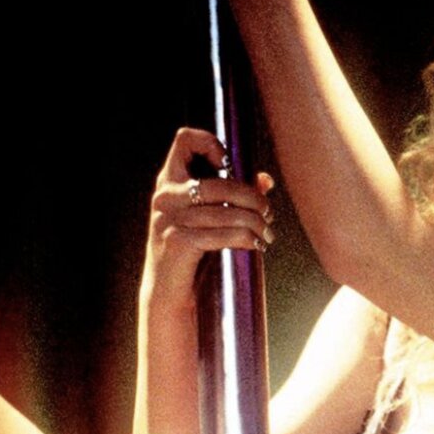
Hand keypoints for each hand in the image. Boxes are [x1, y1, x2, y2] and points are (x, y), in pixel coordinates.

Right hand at [141, 127, 274, 306]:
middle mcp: (166, 196)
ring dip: (256, 223)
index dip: (211, 143)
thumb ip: (232, 196)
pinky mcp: (180, 242)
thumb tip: (265, 180)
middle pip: (221, 182)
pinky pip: (224, 234)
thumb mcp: (207, 219)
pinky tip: (257, 245)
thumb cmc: (190, 252)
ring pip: (228, 211)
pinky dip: (247, 239)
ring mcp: (170, 219)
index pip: (184, 140)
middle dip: (253, 198)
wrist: (166, 293)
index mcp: (169, 182)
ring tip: (268, 234)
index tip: (230, 165)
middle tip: (268, 213)